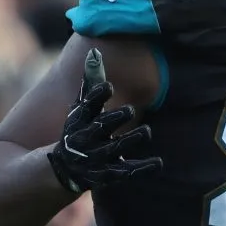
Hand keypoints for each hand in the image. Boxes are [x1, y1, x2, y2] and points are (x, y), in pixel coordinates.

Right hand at [47, 49, 161, 193]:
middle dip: (115, 119)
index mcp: (78, 120)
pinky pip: (127, 171)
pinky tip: (159, 162)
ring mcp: (96, 158)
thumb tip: (95, 52)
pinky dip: (143, 168)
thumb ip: (90, 81)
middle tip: (131, 109)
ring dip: (131, 139)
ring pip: (115, 148)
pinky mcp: (109, 174)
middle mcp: (85, 139)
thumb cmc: (80, 128)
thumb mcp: (82, 107)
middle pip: (101, 128)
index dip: (96, 96)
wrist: (66, 167)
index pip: (86, 106)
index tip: (109, 86)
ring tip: (146, 130)